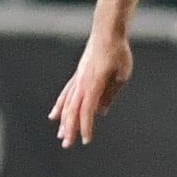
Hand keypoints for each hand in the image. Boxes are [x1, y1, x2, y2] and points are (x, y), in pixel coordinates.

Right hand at [49, 32, 133, 146]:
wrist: (107, 31)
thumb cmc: (118, 51)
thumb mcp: (122, 74)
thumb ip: (111, 94)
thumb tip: (101, 112)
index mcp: (95, 83)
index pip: (88, 109)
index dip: (86, 126)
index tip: (87, 140)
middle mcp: (82, 82)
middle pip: (73, 109)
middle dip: (70, 128)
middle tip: (67, 145)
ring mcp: (78, 78)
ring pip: (68, 103)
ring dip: (64, 121)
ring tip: (61, 136)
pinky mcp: (77, 75)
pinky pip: (66, 93)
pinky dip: (60, 106)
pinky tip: (54, 116)